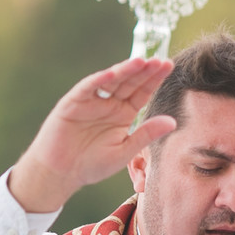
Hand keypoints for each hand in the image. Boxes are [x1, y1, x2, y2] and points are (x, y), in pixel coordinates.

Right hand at [8, 57, 177, 212]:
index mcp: (124, 114)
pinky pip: (87, 89)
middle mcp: (109, 104)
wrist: (61, 174)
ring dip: (125, 71)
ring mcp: (91, 101)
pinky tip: (112, 74)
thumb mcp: (125, 151)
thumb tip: (173, 122)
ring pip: (111, 81)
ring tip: (142, 61)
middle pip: (130, 83)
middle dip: (144, 71)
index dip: (154, 79)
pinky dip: (98, 81)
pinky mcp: (73, 103)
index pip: (142, 92)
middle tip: (160, 60)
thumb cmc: (92, 164)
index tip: (168, 66)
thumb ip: (146, 135)